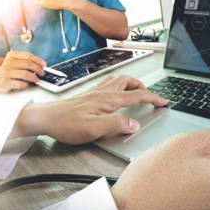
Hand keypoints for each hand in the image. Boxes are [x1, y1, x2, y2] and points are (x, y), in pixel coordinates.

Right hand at [0, 51, 45, 92]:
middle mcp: (8, 62)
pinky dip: (26, 84)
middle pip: (28, 64)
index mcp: (12, 55)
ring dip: (34, 77)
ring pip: (25, 74)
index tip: (44, 65)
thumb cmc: (8, 71)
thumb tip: (41, 65)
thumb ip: (26, 61)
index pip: (28, 55)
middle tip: (42, 73)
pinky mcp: (6, 82)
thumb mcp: (15, 62)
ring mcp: (6, 72)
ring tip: (37, 79)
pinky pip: (20, 83)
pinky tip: (27, 84)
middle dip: (38, 69)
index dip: (38, 60)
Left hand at [12, 75, 168, 143]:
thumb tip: (134, 124)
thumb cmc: (66, 124)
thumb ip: (116, 124)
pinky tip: (115, 94)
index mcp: (108, 99)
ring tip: (136, 92)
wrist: (46, 118)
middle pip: (128, 82)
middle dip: (142, 87)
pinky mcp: (88, 95)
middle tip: (150, 96)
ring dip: (131, 84)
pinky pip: (109, 84)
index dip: (152, 98)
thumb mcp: (94, 128)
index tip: (163, 102)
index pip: (136, 96)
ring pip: (118, 81)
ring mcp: (95, 92)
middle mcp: (102, 92)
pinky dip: (119, 86)